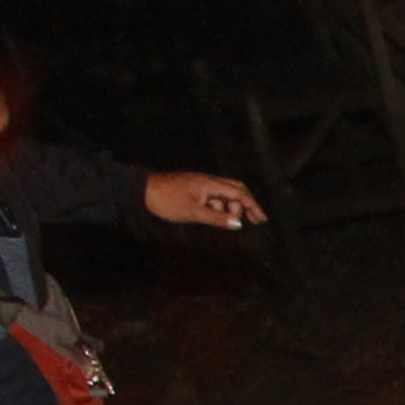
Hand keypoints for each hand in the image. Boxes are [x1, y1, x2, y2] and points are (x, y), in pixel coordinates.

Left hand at [144, 170, 265, 228]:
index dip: (252, 206)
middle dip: (244, 205)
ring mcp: (201, 183)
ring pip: (225, 193)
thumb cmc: (167, 201)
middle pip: (236, 189)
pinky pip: (214, 195)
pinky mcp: (195, 187)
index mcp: (210, 184)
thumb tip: (237, 224)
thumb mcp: (193, 212)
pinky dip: (218, 206)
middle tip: (247, 221)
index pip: (239, 193)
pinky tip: (212, 215)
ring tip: (219, 220)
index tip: (261, 220)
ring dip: (228, 207)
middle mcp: (208, 180)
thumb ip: (216, 218)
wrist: (143, 190)